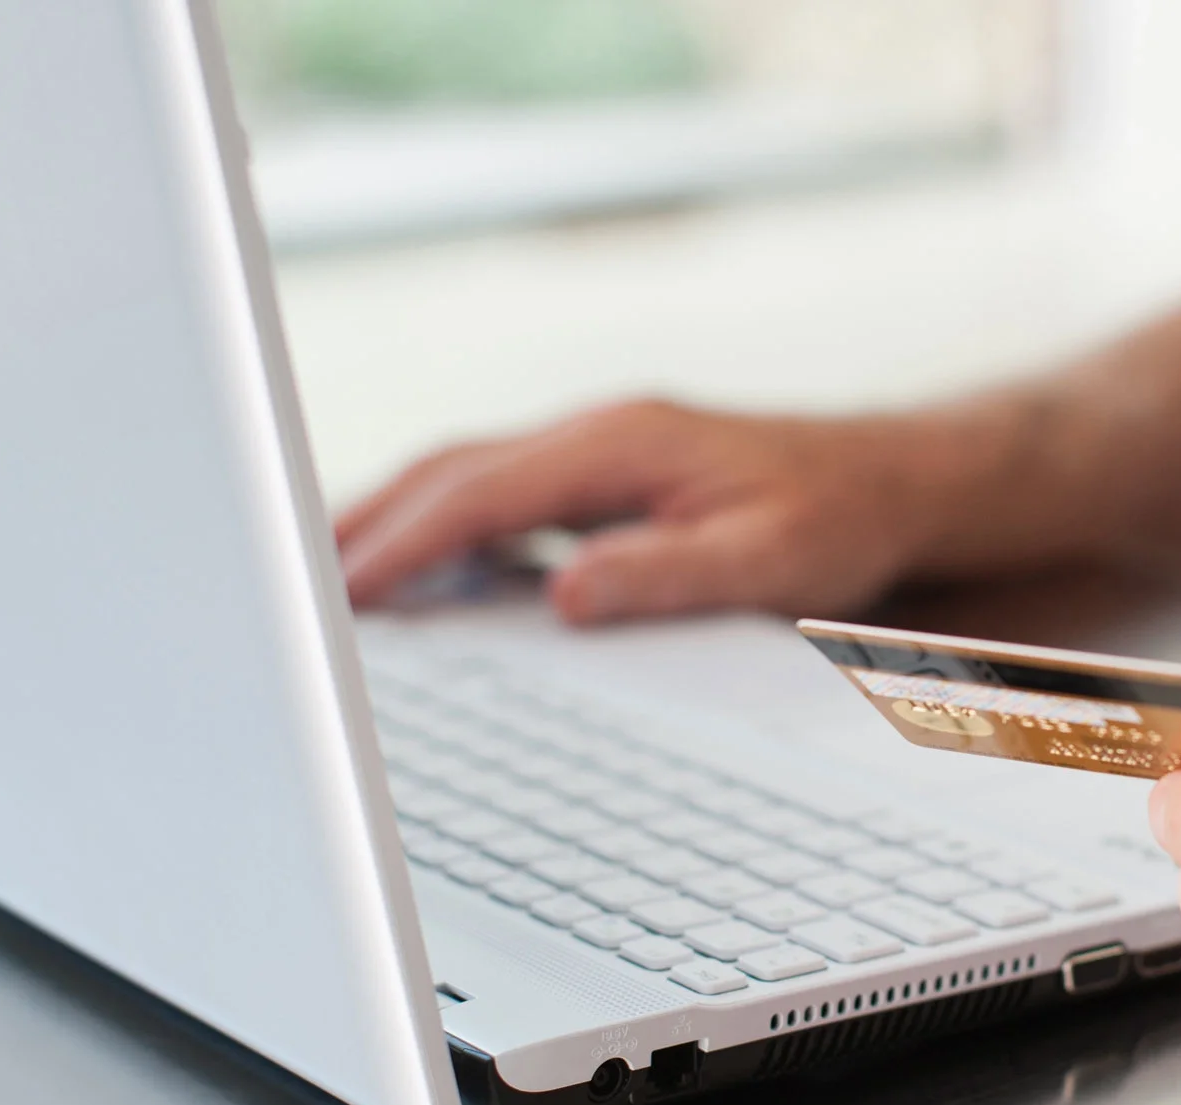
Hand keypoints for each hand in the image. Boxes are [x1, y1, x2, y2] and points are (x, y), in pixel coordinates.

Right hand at [335, 399, 986, 623]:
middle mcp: (598, 433)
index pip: (483, 494)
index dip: (406, 543)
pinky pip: (499, 493)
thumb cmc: (838, 518)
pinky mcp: (606, 474)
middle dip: (365, 523)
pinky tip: (417, 573)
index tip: (345, 592)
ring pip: (465, 475)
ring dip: (392, 520)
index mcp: (623, 444)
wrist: (894, 479)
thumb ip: (666, 576)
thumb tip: (566, 594)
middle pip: (450, 470)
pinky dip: (441, 526)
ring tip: (323, 580)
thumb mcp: (768, 559)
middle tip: (287, 583)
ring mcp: (598, 449)